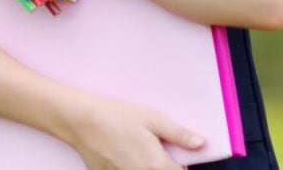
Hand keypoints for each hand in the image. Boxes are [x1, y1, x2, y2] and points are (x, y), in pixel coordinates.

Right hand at [66, 97, 204, 169]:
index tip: (176, 160)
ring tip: (137, 155)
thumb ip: (178, 134)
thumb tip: (200, 143)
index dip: (180, 167)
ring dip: (145, 168)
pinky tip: (122, 158)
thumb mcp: (152, 119)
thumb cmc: (116, 117)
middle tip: (155, 155)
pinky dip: (128, 168)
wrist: (82, 121)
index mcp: (157, 165)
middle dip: (163, 168)